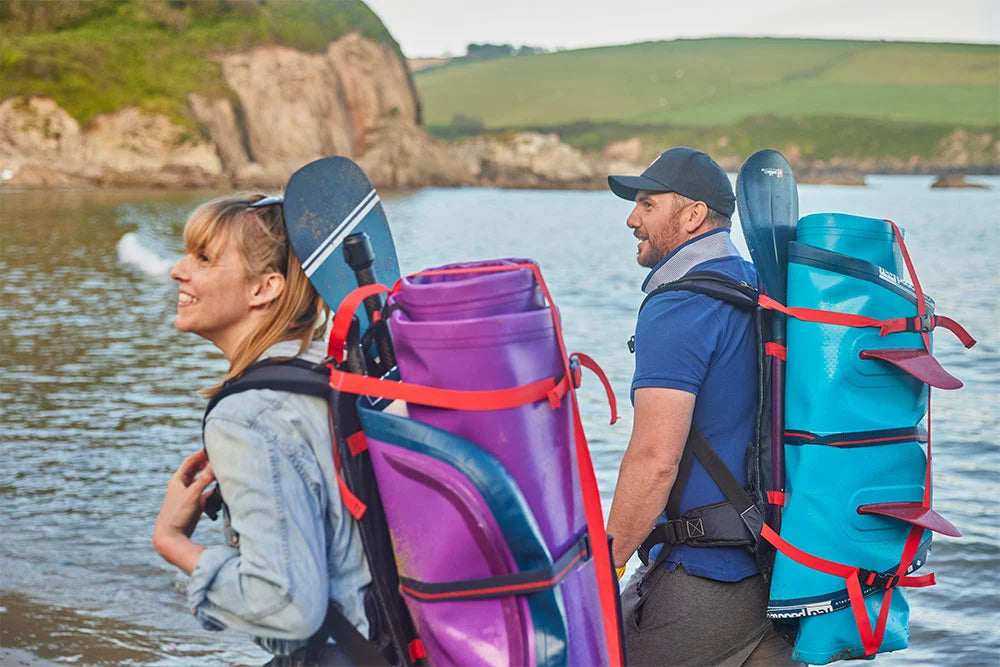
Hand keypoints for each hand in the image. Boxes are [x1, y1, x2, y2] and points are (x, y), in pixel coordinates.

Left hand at [153, 450, 214, 572]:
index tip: (211, 447)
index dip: (200, 454)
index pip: (190, 462)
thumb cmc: (177, 514)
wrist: (170, 536)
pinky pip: (205, 494)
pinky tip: (220, 490)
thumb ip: (205, 479)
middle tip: (218, 457)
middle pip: (195, 470)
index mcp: (177, 480)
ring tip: (221, 470)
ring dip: (210, 476)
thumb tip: (214, 464)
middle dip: (206, 463)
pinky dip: (212, 490)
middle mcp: (182, 486)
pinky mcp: (194, 505)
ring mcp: (188, 495)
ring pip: (201, 481)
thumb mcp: (192, 495)